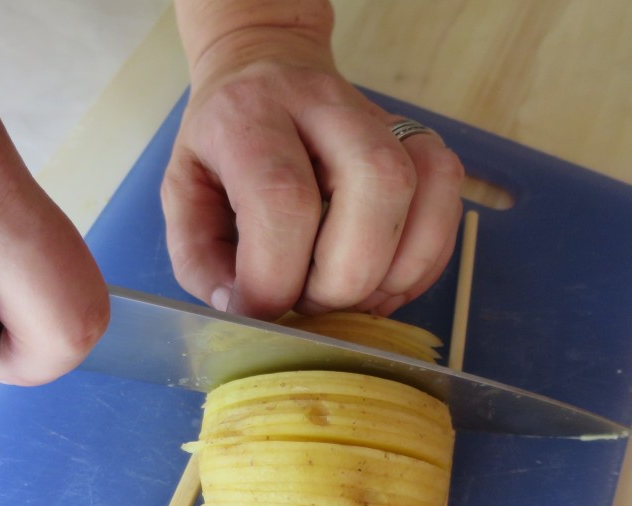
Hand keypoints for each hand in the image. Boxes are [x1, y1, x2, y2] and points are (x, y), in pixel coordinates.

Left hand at [163, 1, 464, 319]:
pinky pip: (448, 203)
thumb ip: (199, 259)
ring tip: (349, 294)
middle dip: (345, 277)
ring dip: (393, 271)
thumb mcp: (182, 196)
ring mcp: (382, 118)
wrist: (265, 70)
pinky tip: (382, 279)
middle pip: (375, 185)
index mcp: (251, 117)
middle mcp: (325, 105)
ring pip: (423, 189)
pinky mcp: (419, 141)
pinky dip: (423, 261)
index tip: (260, 309)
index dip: (276, 274)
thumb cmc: (222, 146)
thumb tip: (244, 310)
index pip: (283, 197)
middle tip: (311, 302)